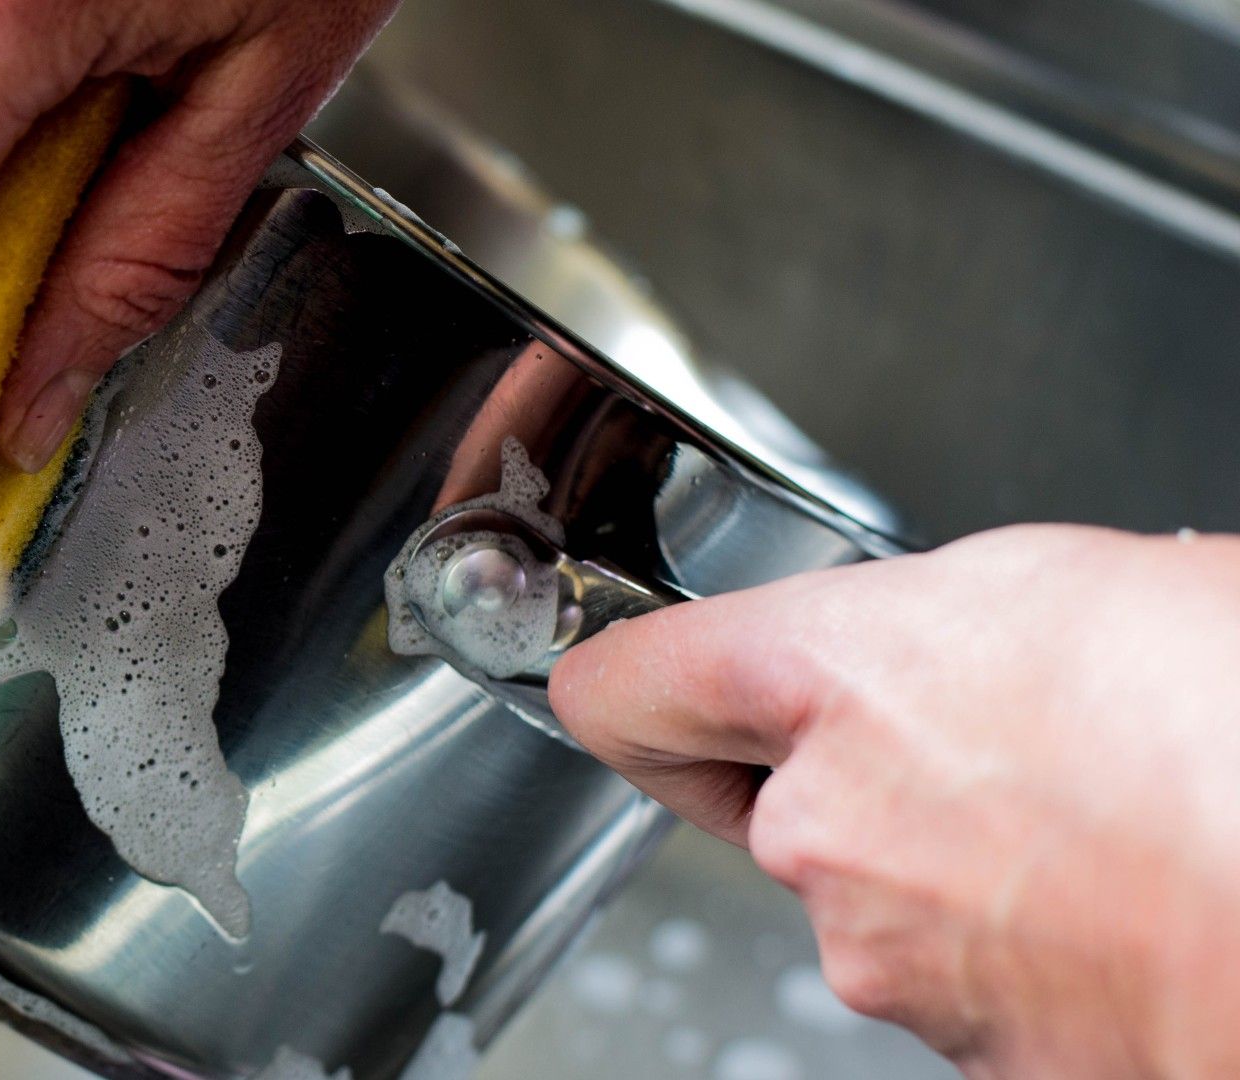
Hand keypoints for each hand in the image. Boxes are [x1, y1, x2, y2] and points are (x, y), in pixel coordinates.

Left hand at [548, 524, 1239, 1077]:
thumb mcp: (1077, 588)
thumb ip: (943, 625)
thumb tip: (947, 648)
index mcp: (841, 678)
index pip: (630, 685)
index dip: (622, 680)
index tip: (611, 683)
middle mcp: (829, 829)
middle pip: (774, 799)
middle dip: (862, 774)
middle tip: (1002, 743)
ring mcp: (889, 959)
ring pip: (875, 896)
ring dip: (954, 863)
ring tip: (1104, 822)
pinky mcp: (966, 1060)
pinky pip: (957, 984)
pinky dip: (1019, 953)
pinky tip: (1126, 904)